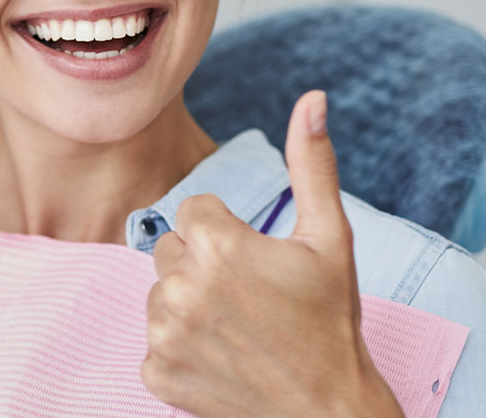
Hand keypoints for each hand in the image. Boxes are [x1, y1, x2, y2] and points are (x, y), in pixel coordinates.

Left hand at [141, 91, 400, 416]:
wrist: (328, 411)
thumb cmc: (331, 323)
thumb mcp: (330, 240)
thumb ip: (313, 165)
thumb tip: (312, 98)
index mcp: (218, 244)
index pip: (193, 211)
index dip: (227, 235)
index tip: (256, 264)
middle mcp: (182, 285)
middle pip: (170, 250)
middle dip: (202, 266)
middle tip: (250, 298)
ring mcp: (164, 332)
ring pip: (158, 295)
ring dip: (188, 306)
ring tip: (238, 329)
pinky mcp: (155, 372)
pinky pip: (153, 341)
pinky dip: (180, 350)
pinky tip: (221, 358)